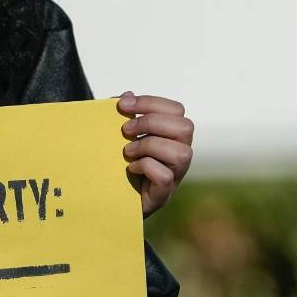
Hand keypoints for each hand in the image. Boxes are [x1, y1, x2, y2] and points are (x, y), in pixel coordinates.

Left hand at [116, 91, 192, 217]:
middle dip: (151, 123)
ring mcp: (176, 175)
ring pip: (180, 153)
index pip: (176, 109)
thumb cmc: (120, 164)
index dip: (150, 102)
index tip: (123, 104)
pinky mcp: (165, 193)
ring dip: (149, 146)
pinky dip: (146, 167)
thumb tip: (126, 95)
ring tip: (128, 151)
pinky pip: (165, 176)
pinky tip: (131, 168)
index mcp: (173, 135)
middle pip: (185, 127)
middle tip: (125, 130)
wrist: (112, 202)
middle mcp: (181, 153)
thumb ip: (124, 116)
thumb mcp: (119, 137)